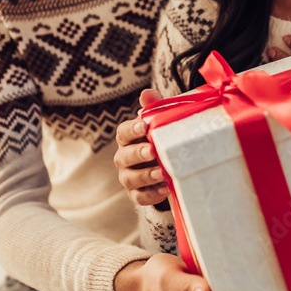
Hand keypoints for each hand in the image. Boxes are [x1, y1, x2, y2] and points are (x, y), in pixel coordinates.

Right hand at [114, 89, 169, 206]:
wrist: (167, 164)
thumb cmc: (160, 139)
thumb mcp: (159, 122)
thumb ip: (153, 107)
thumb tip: (147, 93)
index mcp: (127, 138)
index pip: (123, 132)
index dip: (132, 129)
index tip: (144, 126)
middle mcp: (124, 158)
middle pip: (124, 156)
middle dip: (138, 154)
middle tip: (153, 151)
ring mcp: (128, 177)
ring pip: (130, 178)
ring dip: (145, 175)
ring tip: (162, 173)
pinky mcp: (137, 194)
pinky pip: (140, 197)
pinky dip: (152, 194)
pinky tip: (165, 188)